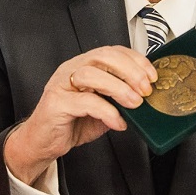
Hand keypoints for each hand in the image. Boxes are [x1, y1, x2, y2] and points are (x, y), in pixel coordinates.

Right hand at [4, 46, 156, 184]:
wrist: (43, 142)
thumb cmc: (71, 122)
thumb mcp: (103, 108)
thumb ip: (119, 99)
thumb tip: (145, 98)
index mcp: (83, 66)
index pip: (112, 51)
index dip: (135, 60)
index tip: (151, 75)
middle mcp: (72, 70)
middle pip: (102, 57)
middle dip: (130, 71)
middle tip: (145, 89)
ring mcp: (61, 84)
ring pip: (92, 75)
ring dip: (119, 88)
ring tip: (134, 104)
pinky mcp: (56, 103)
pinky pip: (85, 102)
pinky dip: (106, 111)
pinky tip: (116, 122)